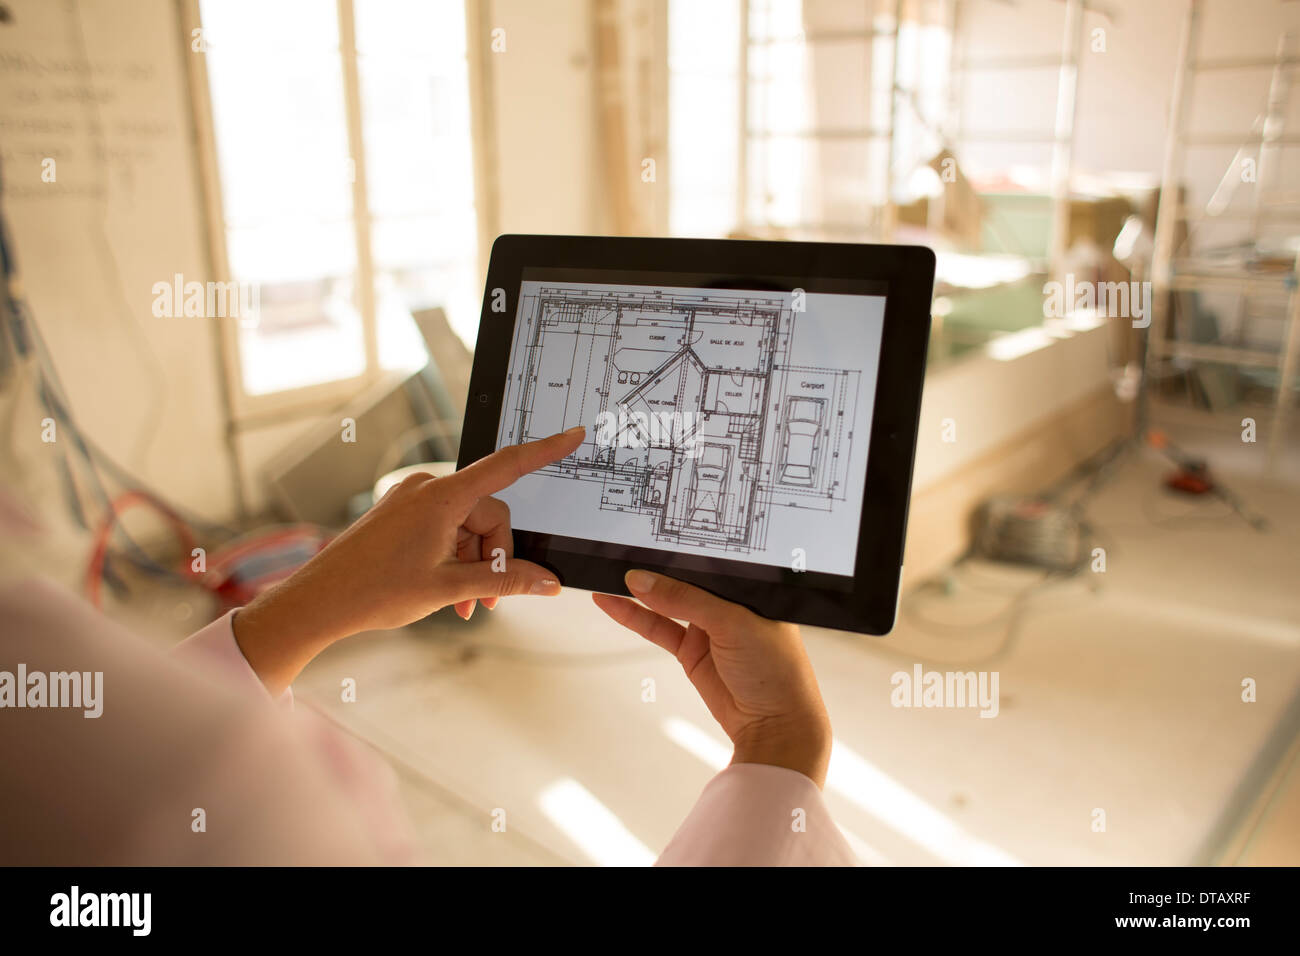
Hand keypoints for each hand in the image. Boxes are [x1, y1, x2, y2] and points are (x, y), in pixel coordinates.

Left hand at [232, 426, 584, 696]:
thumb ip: (504, 581)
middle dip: (493, 557)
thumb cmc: (373, 592)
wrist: (318, 603)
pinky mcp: (401, 515)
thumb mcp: (450, 588)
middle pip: (488, 516)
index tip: (571, 436)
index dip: (544, 451)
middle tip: (484, 599)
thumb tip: (546, 582)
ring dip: (472, 566)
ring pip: (467, 529)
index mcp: (442, 498)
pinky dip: (452, 559)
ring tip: (461, 605)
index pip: (506, 467)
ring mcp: (412, 501)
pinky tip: (446, 593)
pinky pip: (444, 530)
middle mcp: (427, 490)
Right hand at [592, 571, 831, 787]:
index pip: (710, 560)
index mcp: (751, 587)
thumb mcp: (733, 623)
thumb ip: (685, 600)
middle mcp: (730, 604)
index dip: (682, 549)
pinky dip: (635, 617)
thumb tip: (643, 581)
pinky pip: (658, 628)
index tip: (650, 538)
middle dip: (657, 567)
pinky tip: (613, 603)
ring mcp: (709, 628)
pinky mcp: (692, 651)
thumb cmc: (776, 672)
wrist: (774, 726)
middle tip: (624, 550)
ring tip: (609, 574)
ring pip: (667, 603)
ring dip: (640, 592)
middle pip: (685, 579)